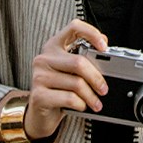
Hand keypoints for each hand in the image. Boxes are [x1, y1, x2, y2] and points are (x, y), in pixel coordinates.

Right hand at [26, 19, 108, 139]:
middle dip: (96, 78)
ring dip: (91, 96)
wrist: (40, 116)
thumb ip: (83, 58)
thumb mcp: (70, 72)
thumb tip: (104, 48)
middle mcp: (44, 58)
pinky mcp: (39, 95)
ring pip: (76, 83)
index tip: (104, 47)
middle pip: (79, 62)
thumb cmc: (59, 91)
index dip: (92, 33)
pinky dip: (81, 104)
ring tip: (96, 103)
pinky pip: (69, 98)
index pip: (74, 27)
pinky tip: (82, 106)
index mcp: (53, 46)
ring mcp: (39, 76)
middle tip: (104, 89)